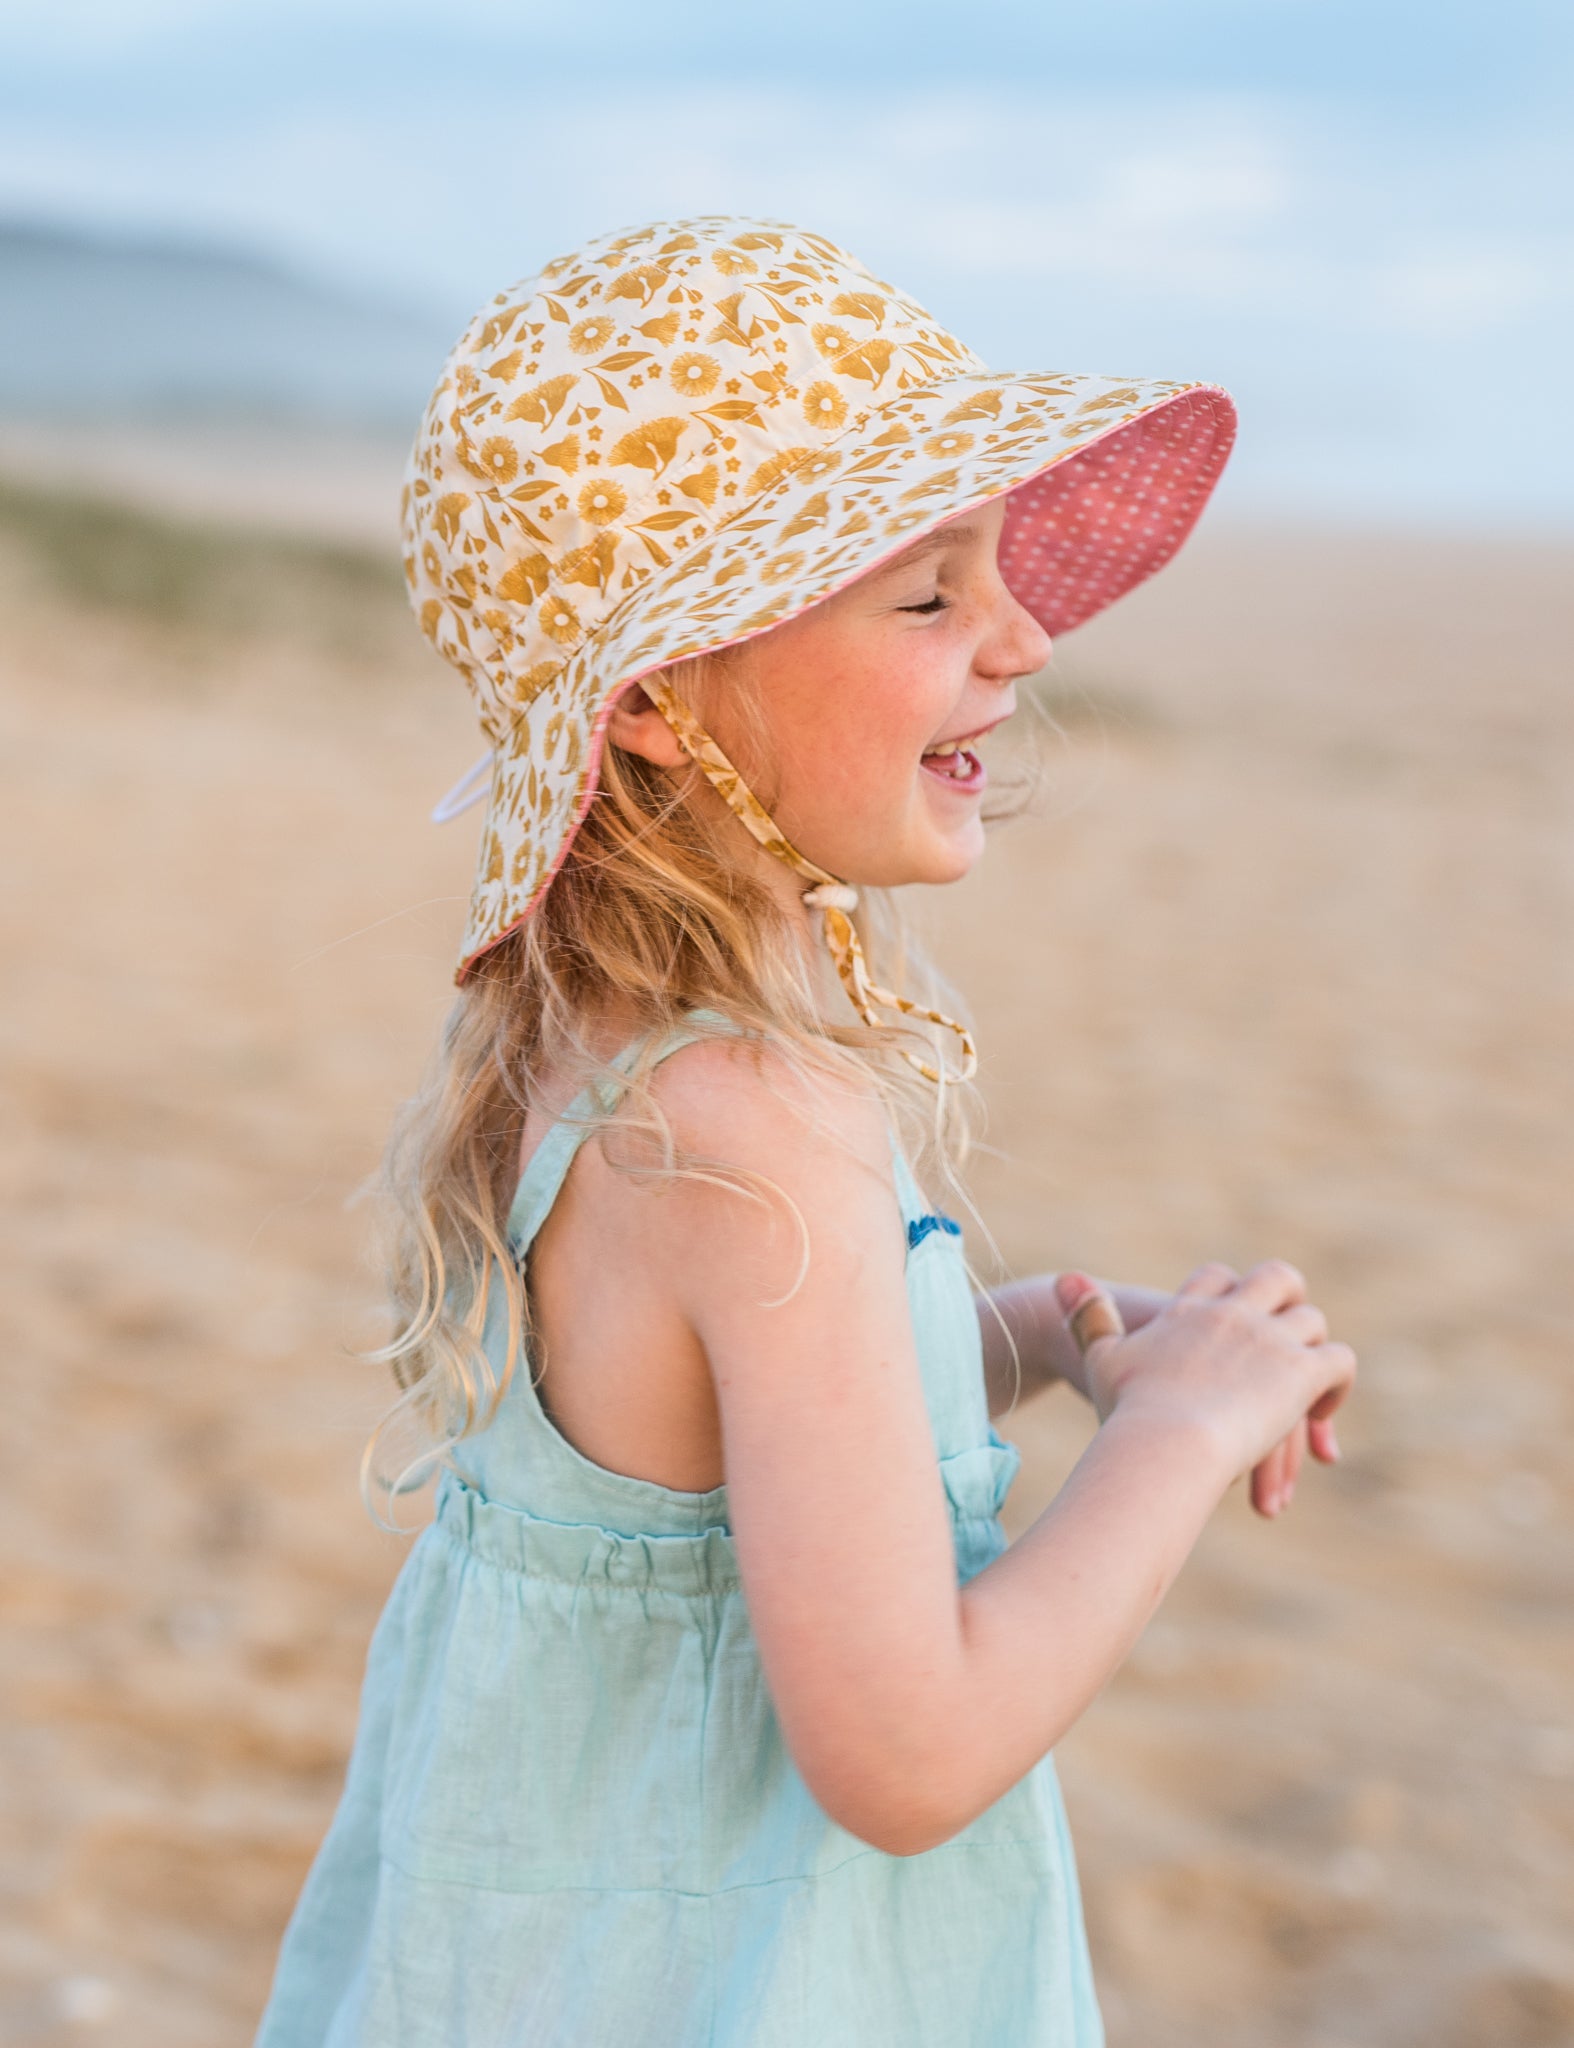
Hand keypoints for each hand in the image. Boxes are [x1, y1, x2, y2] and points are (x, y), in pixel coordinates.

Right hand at [1053, 1259, 1354, 1512]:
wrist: (1166, 1440)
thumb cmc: (1127, 1410)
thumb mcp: (1099, 1358)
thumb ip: (1088, 1318)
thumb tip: (1061, 1279)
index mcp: (1188, 1312)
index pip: (1215, 1278)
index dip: (1226, 1292)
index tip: (1230, 1314)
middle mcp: (1234, 1314)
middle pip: (1276, 1278)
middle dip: (1287, 1298)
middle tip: (1288, 1334)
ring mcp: (1271, 1339)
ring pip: (1312, 1320)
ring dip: (1313, 1348)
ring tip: (1309, 1389)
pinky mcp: (1302, 1371)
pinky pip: (1339, 1361)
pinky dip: (1338, 1385)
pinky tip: (1322, 1416)